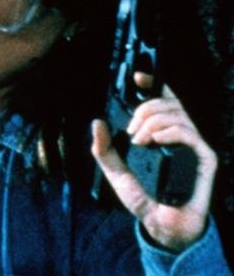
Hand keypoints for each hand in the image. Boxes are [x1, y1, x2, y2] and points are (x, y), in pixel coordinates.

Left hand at [90, 72, 217, 251]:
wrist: (163, 224)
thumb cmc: (143, 198)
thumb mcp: (116, 173)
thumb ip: (103, 150)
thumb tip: (96, 123)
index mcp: (160, 133)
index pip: (161, 99)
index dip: (152, 83)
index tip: (136, 77)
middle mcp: (179, 135)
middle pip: (168, 102)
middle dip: (145, 109)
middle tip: (131, 131)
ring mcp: (193, 145)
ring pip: (177, 114)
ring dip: (153, 121)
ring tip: (140, 140)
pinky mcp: (205, 157)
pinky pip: (189, 132)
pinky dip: (169, 131)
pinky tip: (155, 140)